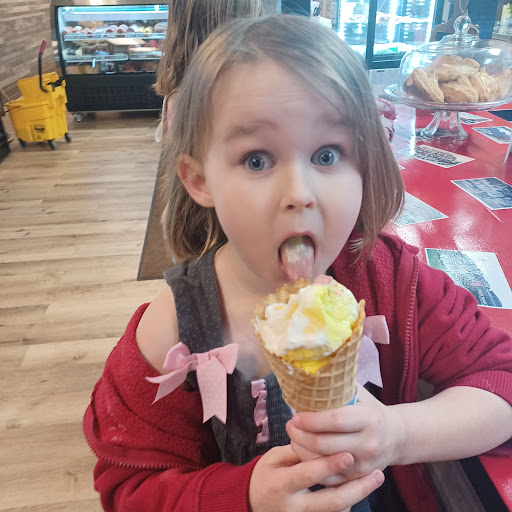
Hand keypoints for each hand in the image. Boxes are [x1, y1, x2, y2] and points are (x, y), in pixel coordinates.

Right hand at [249, 444, 384, 511]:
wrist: (253, 502)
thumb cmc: (265, 474)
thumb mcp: (273, 458)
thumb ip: (297, 450)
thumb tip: (320, 435)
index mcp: (280, 485)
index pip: (307, 475)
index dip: (328, 465)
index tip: (347, 454)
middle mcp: (293, 507)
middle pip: (331, 502)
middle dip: (356, 488)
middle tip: (376, 473)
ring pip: (337, 511)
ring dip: (357, 495)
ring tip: (375, 478)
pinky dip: (348, 502)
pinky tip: (360, 487)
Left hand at [286, 384, 404, 486]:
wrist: (396, 437)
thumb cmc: (370, 410)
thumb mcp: (360, 394)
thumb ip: (338, 385)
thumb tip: (308, 374)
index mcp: (369, 419)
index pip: (336, 420)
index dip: (312, 419)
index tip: (295, 416)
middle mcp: (368, 444)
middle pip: (325, 444)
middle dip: (300, 435)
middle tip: (290, 425)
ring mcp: (363, 465)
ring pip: (322, 463)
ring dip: (301, 449)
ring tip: (294, 436)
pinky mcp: (357, 479)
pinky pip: (327, 478)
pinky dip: (311, 465)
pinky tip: (304, 452)